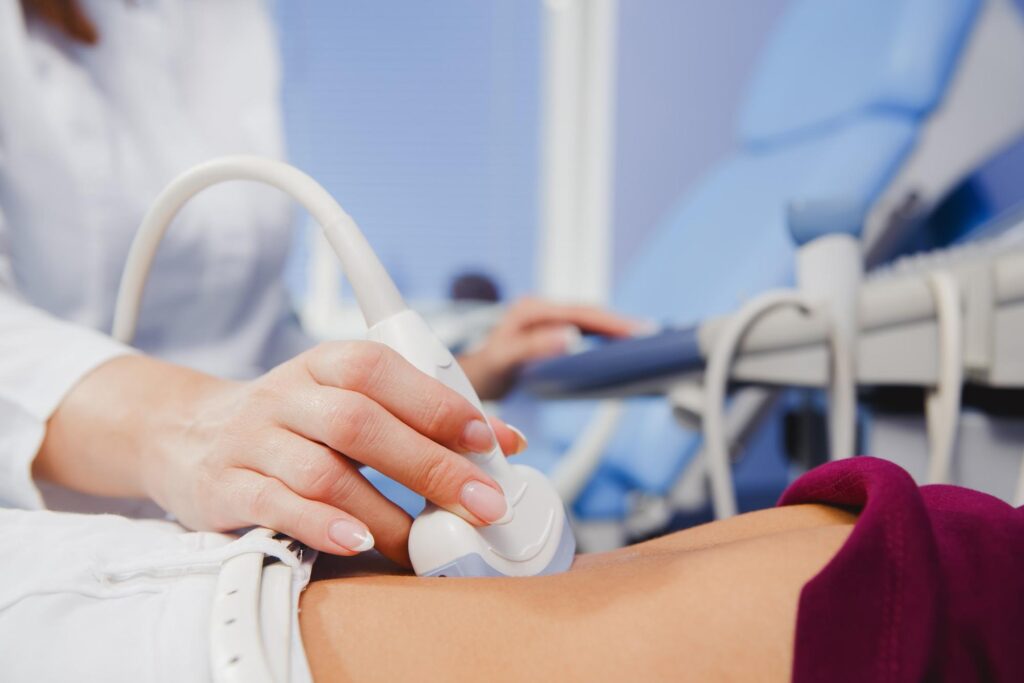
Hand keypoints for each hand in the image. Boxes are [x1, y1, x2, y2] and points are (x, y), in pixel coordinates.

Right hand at [36, 345, 527, 564]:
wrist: (186, 433)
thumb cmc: (291, 421)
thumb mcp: (345, 399)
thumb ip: (418, 416)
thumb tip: (505, 442)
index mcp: (324, 364)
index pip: (382, 370)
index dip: (436, 403)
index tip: (488, 439)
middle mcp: (287, 395)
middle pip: (361, 423)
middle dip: (430, 466)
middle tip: (480, 502)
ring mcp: (252, 440)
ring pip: (323, 472)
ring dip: (384, 511)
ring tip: (423, 542)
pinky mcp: (225, 487)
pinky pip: (275, 506)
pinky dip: (321, 526)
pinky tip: (357, 541)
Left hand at [458, 297, 637, 399]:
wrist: (473, 378)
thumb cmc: (485, 371)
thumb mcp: (503, 361)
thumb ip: (531, 348)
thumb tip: (569, 337)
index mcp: (531, 311)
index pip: (579, 313)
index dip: (610, 322)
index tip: (635, 331)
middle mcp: (541, 309)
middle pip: (590, 313)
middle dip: (620, 323)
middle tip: (651, 335)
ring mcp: (547, 319)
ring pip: (590, 319)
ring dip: (615, 328)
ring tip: (645, 338)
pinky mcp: (552, 331)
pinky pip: (585, 329)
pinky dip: (605, 336)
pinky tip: (623, 345)